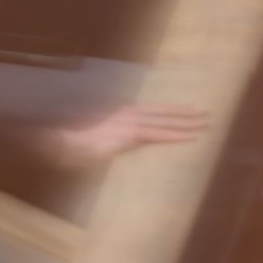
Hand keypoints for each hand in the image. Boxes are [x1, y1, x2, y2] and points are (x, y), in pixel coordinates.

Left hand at [42, 101, 212, 165]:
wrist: (61, 138)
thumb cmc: (67, 148)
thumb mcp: (65, 146)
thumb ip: (61, 140)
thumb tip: (53, 136)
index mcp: (122, 129)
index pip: (155, 131)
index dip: (174, 134)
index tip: (195, 135)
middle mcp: (128, 119)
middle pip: (163, 119)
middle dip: (186, 119)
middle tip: (209, 117)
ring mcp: (128, 117)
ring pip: (161, 116)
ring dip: (181, 115)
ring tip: (201, 114)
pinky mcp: (127, 120)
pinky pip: (153, 118)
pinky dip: (168, 117)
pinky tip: (177, 117)